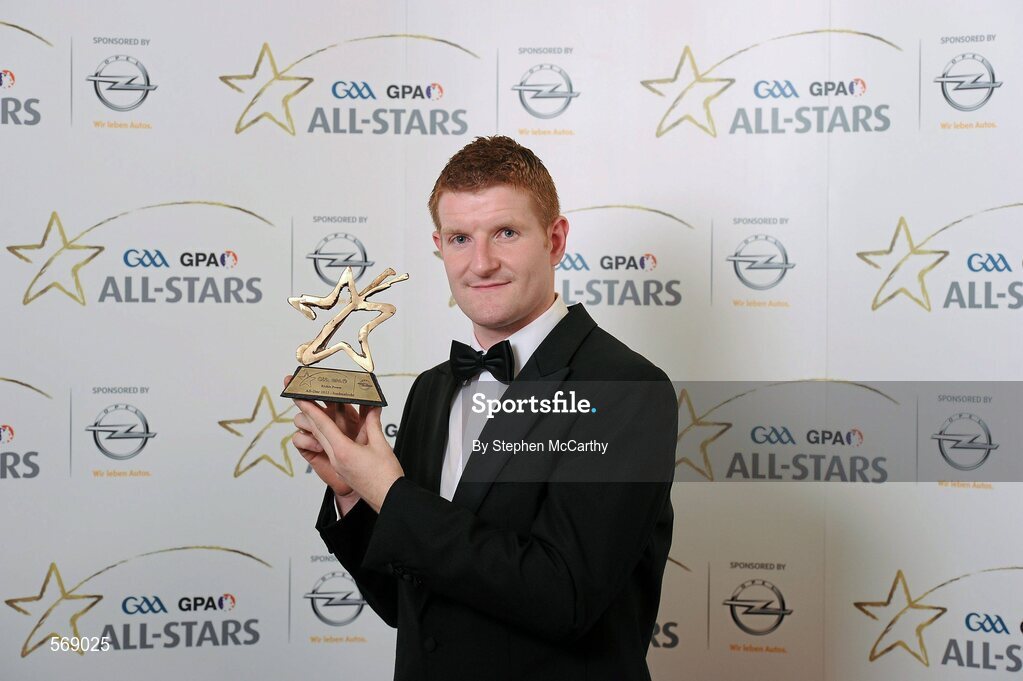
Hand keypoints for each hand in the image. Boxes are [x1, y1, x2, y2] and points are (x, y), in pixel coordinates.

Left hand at [291, 393, 403, 512]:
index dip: (311, 409)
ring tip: (313, 410)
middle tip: (300, 398)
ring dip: (317, 425)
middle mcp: (336, 457)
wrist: (388, 499)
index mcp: (343, 451)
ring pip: (323, 440)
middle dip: (308, 414)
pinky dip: (328, 435)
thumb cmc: (386, 476)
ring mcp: (338, 464)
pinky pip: (331, 448)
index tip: (300, 398)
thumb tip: (373, 408)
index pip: (322, 425)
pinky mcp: (342, 468)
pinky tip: (331, 430)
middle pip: (318, 431)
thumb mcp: (381, 446)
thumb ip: (373, 424)